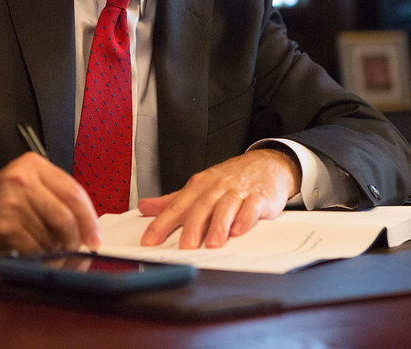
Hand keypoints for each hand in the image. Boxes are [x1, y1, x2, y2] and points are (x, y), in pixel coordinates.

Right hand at [0, 153, 101, 252]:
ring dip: (56, 251)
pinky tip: (36, 255)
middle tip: (78, 251)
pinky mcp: (3, 223)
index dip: (89, 219)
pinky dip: (41, 257)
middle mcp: (23, 178)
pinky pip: (35, 248)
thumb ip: (55, 196)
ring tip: (52, 252)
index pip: (74, 192)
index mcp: (34, 165)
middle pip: (65, 215)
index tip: (95, 237)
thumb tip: (88, 226)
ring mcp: (12, 200)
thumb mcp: (26, 185)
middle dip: (76, 239)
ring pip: (51, 235)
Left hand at [137, 148, 300, 248]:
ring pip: (225, 207)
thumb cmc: (230, 179)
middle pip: (201, 207)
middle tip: (184, 247)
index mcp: (198, 186)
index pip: (176, 206)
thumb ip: (173, 200)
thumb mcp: (199, 186)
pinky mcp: (259, 197)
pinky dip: (245, 219)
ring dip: (218, 226)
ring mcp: (238, 191)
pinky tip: (239, 231)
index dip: (162, 224)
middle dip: (192, 227)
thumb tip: (144, 207)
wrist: (266, 164)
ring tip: (212, 244)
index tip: (150, 241)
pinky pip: (251, 207)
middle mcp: (216, 187)